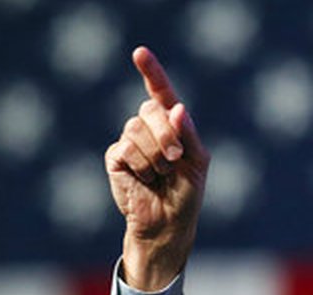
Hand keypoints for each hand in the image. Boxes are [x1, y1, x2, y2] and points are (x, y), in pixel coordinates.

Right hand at [105, 46, 209, 290]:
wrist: (168, 223)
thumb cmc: (186, 193)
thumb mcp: (197, 161)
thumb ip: (188, 134)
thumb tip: (176, 108)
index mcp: (171, 124)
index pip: (161, 92)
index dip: (151, 71)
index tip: (140, 53)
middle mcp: (148, 128)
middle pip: (150, 109)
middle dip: (167, 135)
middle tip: (175, 159)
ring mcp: (130, 141)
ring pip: (136, 129)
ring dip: (156, 156)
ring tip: (160, 175)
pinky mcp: (115, 157)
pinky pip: (126, 149)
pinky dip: (141, 166)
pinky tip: (145, 180)